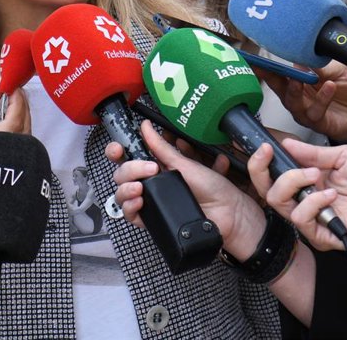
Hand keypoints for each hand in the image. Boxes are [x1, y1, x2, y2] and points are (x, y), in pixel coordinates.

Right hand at [0, 83, 29, 217]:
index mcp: (2, 143)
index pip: (18, 113)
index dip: (17, 95)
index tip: (10, 81)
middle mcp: (14, 154)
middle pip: (26, 120)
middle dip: (20, 100)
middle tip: (10, 85)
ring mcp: (16, 160)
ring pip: (26, 129)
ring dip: (20, 111)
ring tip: (9, 97)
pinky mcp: (13, 163)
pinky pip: (23, 137)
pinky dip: (19, 123)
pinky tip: (10, 115)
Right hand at [108, 120, 266, 258]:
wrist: (228, 213)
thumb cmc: (214, 189)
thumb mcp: (186, 164)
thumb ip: (162, 147)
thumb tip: (146, 127)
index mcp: (157, 166)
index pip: (128, 157)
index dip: (118, 151)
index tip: (119, 148)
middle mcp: (151, 183)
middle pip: (122, 174)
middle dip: (128, 169)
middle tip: (149, 168)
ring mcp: (151, 201)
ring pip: (121, 194)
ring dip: (126, 189)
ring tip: (141, 188)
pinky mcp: (153, 219)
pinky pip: (131, 215)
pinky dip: (130, 207)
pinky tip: (139, 201)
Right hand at [247, 139, 346, 251]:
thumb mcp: (343, 156)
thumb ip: (312, 153)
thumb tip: (287, 144)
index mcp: (307, 181)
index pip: (273, 175)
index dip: (262, 162)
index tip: (264, 147)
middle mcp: (305, 199)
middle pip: (266, 190)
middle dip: (263, 170)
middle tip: (272, 155)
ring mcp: (311, 218)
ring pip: (278, 203)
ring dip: (294, 183)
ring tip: (316, 175)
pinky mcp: (319, 235)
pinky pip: (301, 219)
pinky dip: (313, 202)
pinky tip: (331, 195)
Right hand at [262, 61, 346, 147]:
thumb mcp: (335, 70)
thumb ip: (318, 64)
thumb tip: (302, 54)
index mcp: (298, 82)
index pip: (278, 73)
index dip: (265, 67)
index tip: (253, 59)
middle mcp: (298, 98)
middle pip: (278, 88)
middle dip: (269, 77)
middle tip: (265, 67)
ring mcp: (306, 112)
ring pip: (292, 102)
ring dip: (294, 89)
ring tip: (299, 76)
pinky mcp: (319, 123)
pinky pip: (316, 112)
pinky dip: (322, 98)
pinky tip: (329, 86)